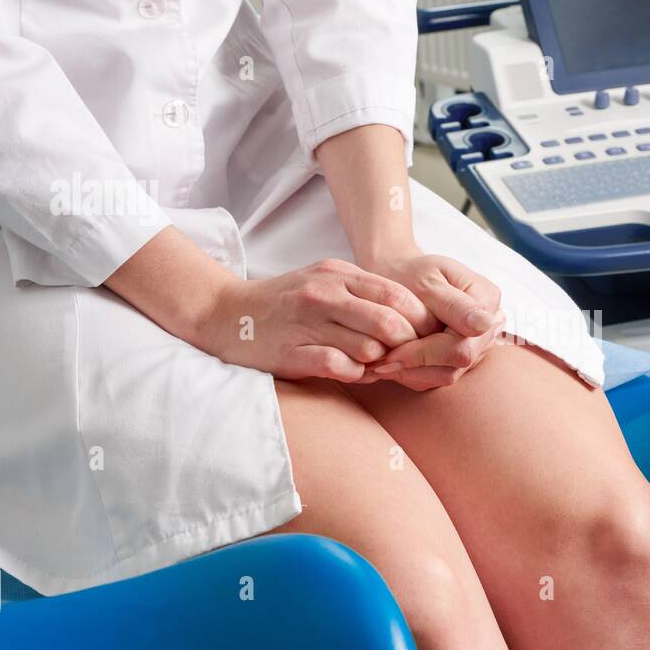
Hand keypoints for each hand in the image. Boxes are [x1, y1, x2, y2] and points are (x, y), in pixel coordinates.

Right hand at [201, 259, 434, 381]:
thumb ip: (365, 295)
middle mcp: (324, 294)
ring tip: (376, 367)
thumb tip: (412, 319)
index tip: (425, 337)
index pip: (398, 296)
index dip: (420, 320)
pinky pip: (339, 366)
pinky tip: (350, 372)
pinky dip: (353, 374)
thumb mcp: (326, 283)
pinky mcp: (291, 352)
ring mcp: (307, 323)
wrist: (224, 313)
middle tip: (406, 358)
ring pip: (368, 347)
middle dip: (407, 346)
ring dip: (380, 364)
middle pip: (390, 322)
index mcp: (338, 275)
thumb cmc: (287, 302)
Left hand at [361, 249, 503, 389]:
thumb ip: (453, 304)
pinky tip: (393, 364)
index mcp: (486, 299)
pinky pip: (440, 376)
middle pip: (459, 362)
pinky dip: (414, 373)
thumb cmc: (411, 272)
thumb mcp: (427, 281)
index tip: (393, 354)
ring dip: (414, 373)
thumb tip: (483, 324)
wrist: (402, 274)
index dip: (427, 354)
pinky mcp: (463, 356)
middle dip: (417, 364)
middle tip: (381, 364)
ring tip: (383, 364)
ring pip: (450, 373)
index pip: (463, 344)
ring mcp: (478, 343)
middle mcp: (489, 325)